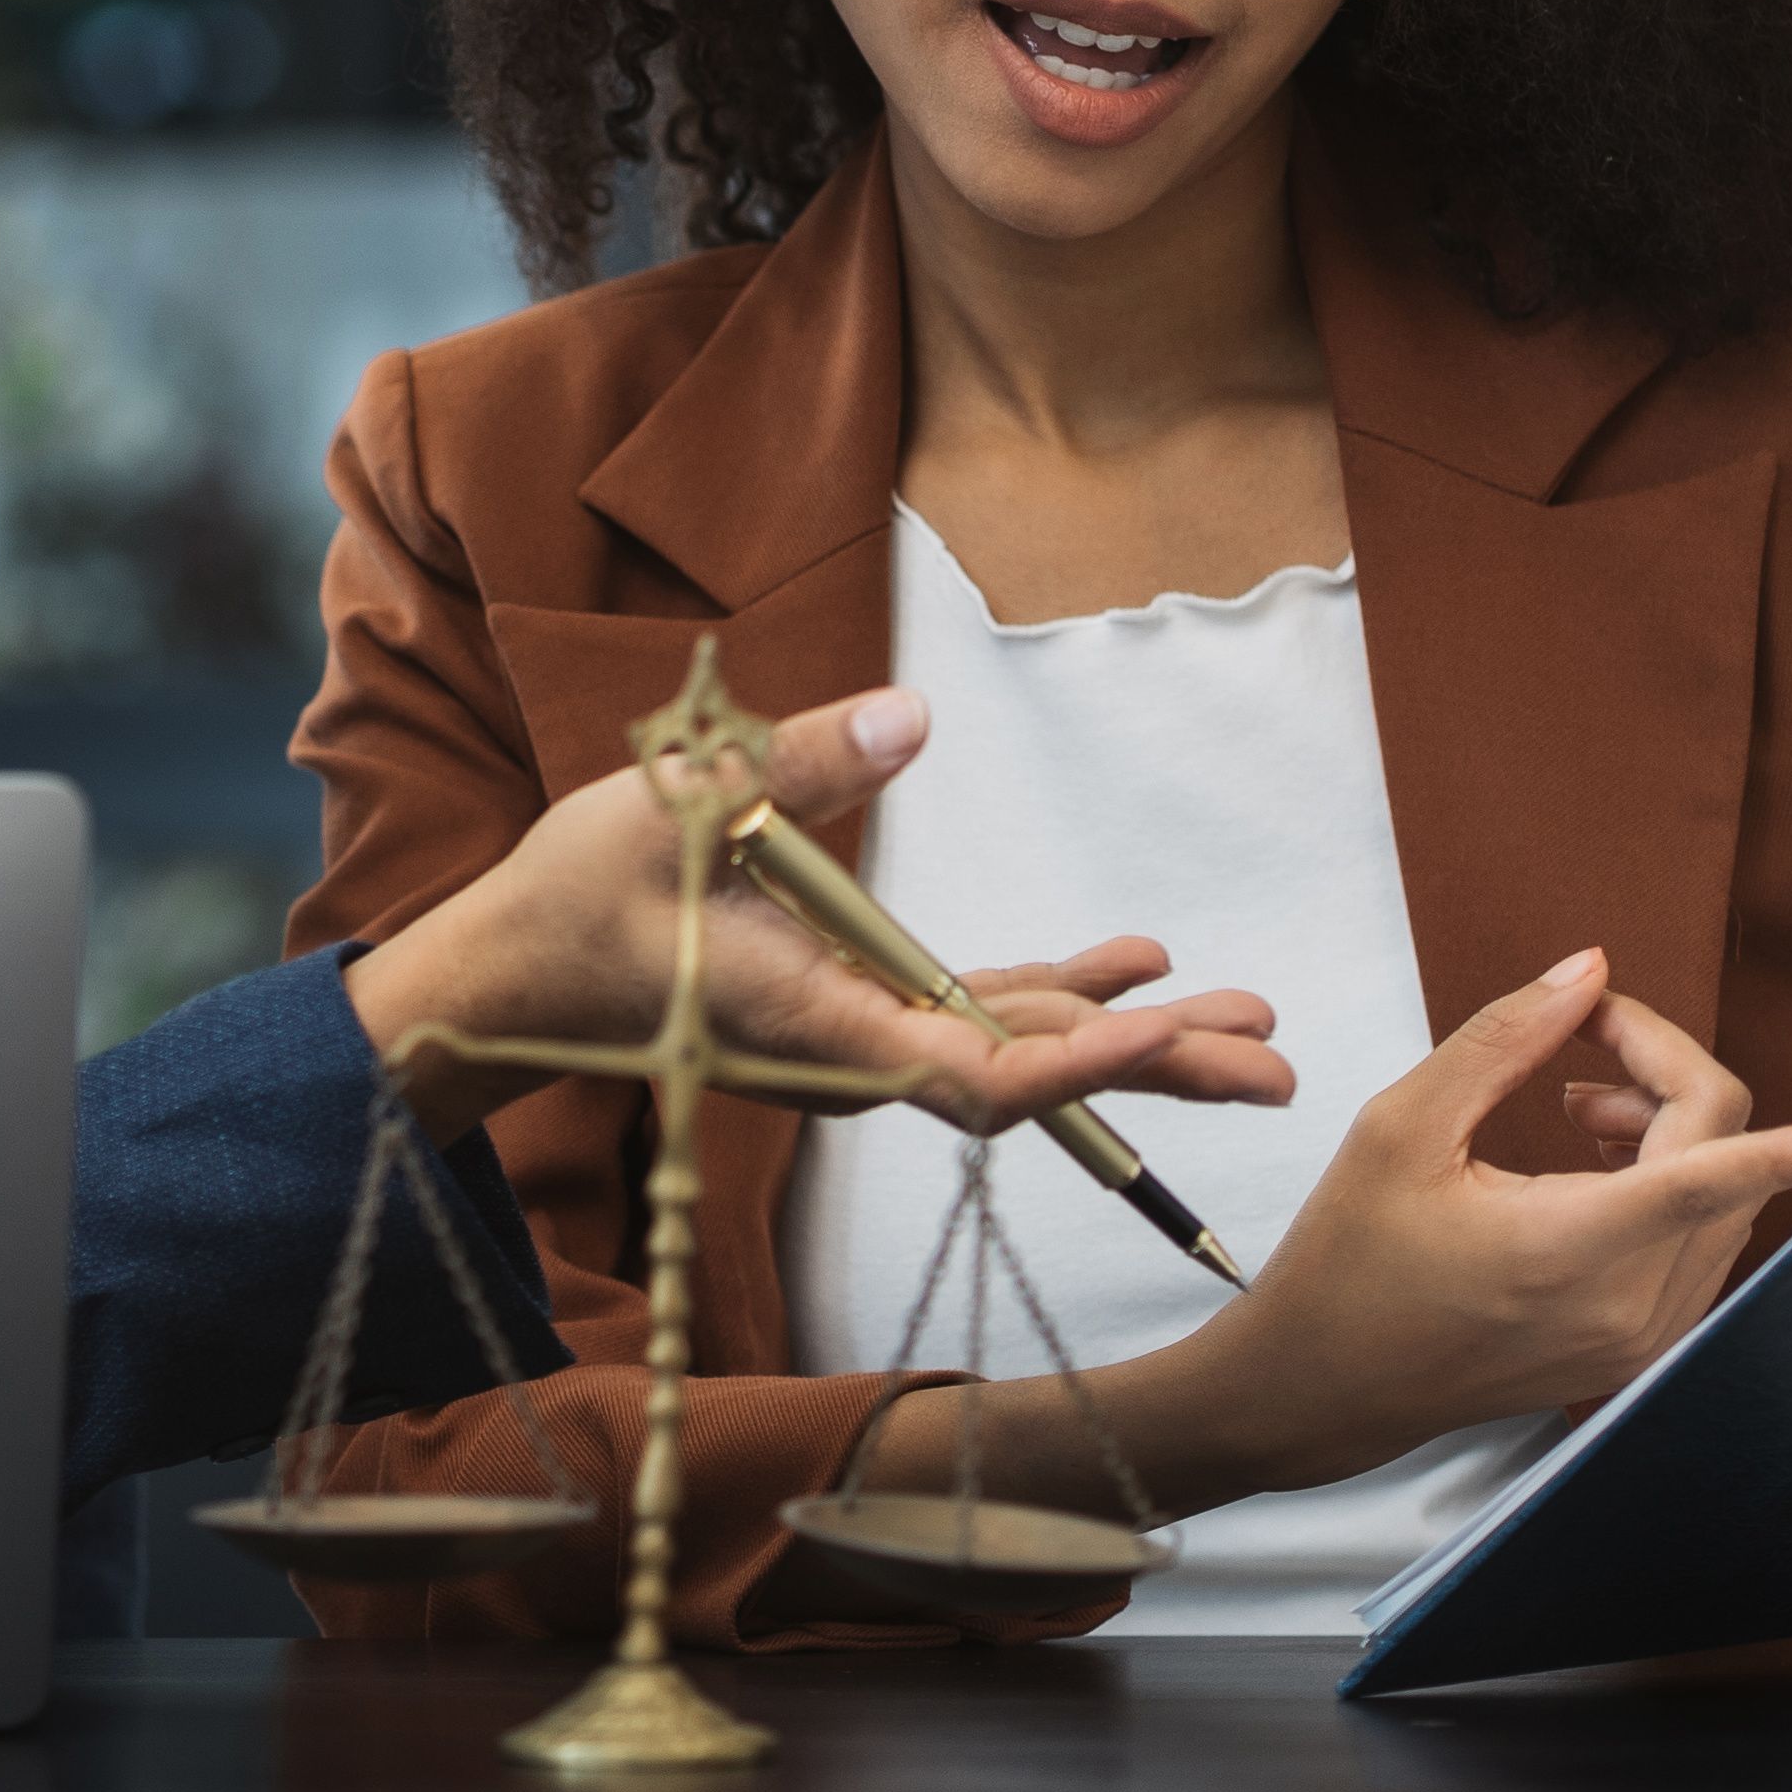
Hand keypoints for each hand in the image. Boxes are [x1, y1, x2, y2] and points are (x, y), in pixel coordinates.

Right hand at [340, 683, 1290, 1143]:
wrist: (512, 979)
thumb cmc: (575, 901)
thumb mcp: (664, 811)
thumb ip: (789, 766)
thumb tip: (908, 715)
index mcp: (820, 1024)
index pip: (973, 1070)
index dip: (1078, 1059)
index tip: (1166, 1028)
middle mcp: (859, 1053)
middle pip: (1031, 1077)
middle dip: (1157, 1068)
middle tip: (1279, 1062)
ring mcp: (863, 1038)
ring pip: (1019, 1049)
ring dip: (1133, 1036)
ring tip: (1249, 1023)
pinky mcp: (856, 1012)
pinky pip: (977, 1016)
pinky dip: (1056, 994)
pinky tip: (1133, 961)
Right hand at [1056, 951, 1791, 1504]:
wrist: (1323, 1383)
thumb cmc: (1349, 1252)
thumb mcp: (1403, 1124)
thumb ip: (1506, 1038)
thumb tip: (1591, 972)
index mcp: (1572, 1247)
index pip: (1712, 1177)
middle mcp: (1630, 1305)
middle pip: (1718, 1160)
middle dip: (1666, 1072)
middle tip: (1581, 1034)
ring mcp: (1641, 1339)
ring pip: (1718, 1204)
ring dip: (1672, 1130)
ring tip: (1576, 1103)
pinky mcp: (1637, 1352)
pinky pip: (1697, 1247)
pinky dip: (1670, 1186)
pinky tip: (1592, 1161)